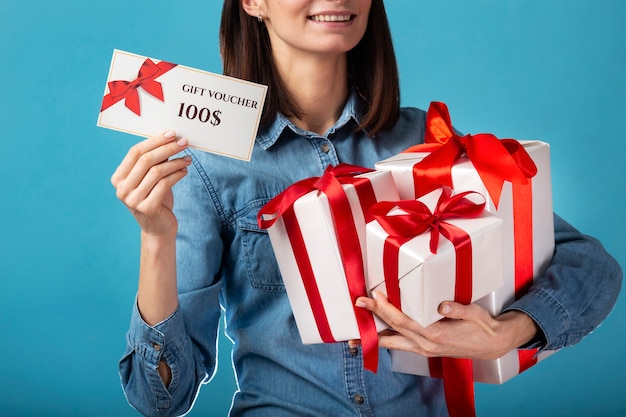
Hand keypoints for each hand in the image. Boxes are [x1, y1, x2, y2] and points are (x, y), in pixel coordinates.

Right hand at [111, 130, 191, 237]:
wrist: (158, 229)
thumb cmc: (156, 200)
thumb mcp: (152, 179)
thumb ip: (155, 162)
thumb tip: (169, 138)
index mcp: (118, 178)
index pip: (135, 152)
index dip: (154, 141)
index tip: (171, 133)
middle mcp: (122, 189)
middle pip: (146, 160)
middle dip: (167, 148)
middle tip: (183, 142)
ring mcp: (133, 200)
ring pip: (157, 171)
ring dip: (175, 162)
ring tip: (187, 158)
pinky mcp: (148, 208)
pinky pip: (165, 184)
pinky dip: (177, 174)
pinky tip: (185, 170)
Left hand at [354, 291, 537, 359]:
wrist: (493, 345)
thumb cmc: (483, 326)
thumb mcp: (474, 314)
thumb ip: (458, 310)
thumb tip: (441, 305)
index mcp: (436, 334)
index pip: (404, 320)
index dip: (387, 309)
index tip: (375, 296)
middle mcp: (427, 345)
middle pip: (393, 330)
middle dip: (374, 316)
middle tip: (358, 304)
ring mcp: (425, 350)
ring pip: (393, 343)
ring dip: (375, 336)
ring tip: (355, 335)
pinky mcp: (426, 350)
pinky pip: (401, 345)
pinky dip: (386, 340)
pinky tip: (376, 336)